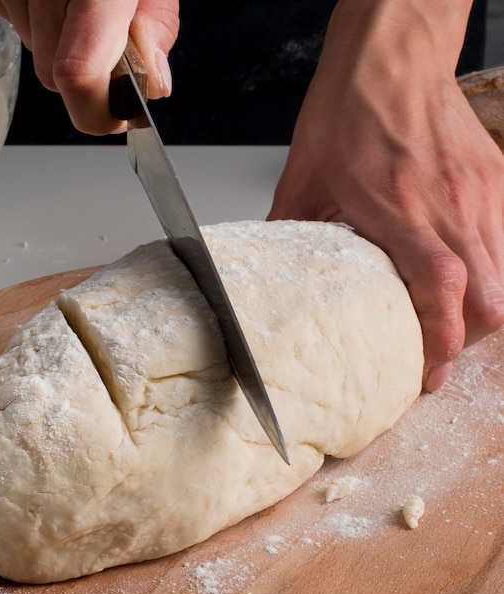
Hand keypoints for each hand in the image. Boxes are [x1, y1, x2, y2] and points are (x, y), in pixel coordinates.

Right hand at [0, 0, 178, 133]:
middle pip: (55, 76)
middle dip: (87, 73)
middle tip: (107, 34)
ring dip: (63, 43)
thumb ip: (157, 28)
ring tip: (78, 2)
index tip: (115, 116)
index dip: (94, 111)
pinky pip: (15, 27)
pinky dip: (38, 22)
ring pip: (36, 55)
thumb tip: (154, 84)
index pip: (78, 71)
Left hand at [268, 0, 503, 391]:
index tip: (429, 372)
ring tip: (449, 326)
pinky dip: (489, 275)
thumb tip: (279, 270)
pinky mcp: (493, 179)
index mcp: (396, 206)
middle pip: (489, 297)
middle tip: (436, 357)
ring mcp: (478, 191)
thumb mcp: (303, 177)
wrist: (392, 54)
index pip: (440, 284)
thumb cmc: (348, 109)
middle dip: (467, 341)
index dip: (441, 338)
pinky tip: (463, 279)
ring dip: (480, 313)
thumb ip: (293, 231)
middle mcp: (447, 203)